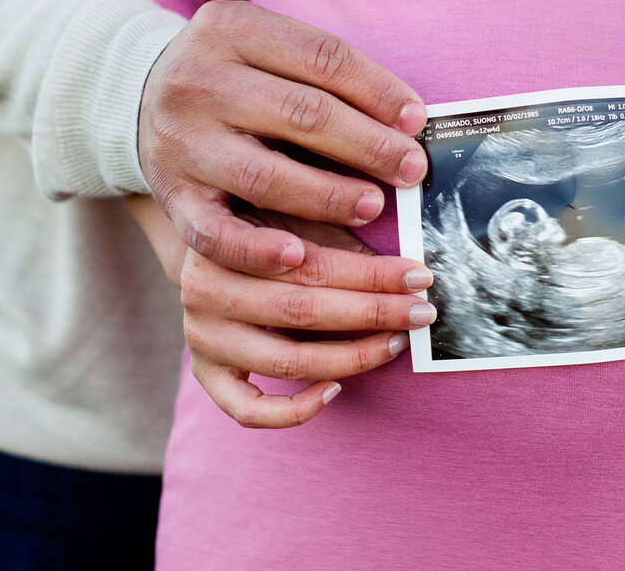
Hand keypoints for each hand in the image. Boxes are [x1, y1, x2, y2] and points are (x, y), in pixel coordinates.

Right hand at [128, 195, 435, 428]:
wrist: (208, 245)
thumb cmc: (268, 227)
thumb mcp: (294, 214)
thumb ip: (334, 233)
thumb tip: (404, 267)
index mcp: (226, 243)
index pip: (311, 265)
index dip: (372, 274)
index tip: (419, 276)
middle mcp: (205, 291)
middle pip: (303, 311)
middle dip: (374, 312)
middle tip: (422, 311)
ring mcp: (203, 338)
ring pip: (288, 362)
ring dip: (353, 357)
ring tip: (396, 343)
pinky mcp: (206, 374)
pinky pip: (250, 410)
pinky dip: (295, 408)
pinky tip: (336, 389)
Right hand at [138, 0, 428, 276]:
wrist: (136, 98)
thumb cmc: (231, 75)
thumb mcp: (264, 46)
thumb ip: (323, 73)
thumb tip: (407, 120)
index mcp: (230, 28)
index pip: (322, 57)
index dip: (378, 90)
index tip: (417, 120)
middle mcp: (199, 81)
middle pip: (303, 114)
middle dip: (368, 145)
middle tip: (411, 168)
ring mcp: (182, 141)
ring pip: (266, 175)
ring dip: (330, 195)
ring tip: (374, 205)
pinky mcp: (172, 195)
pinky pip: (215, 233)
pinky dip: (257, 249)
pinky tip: (299, 257)